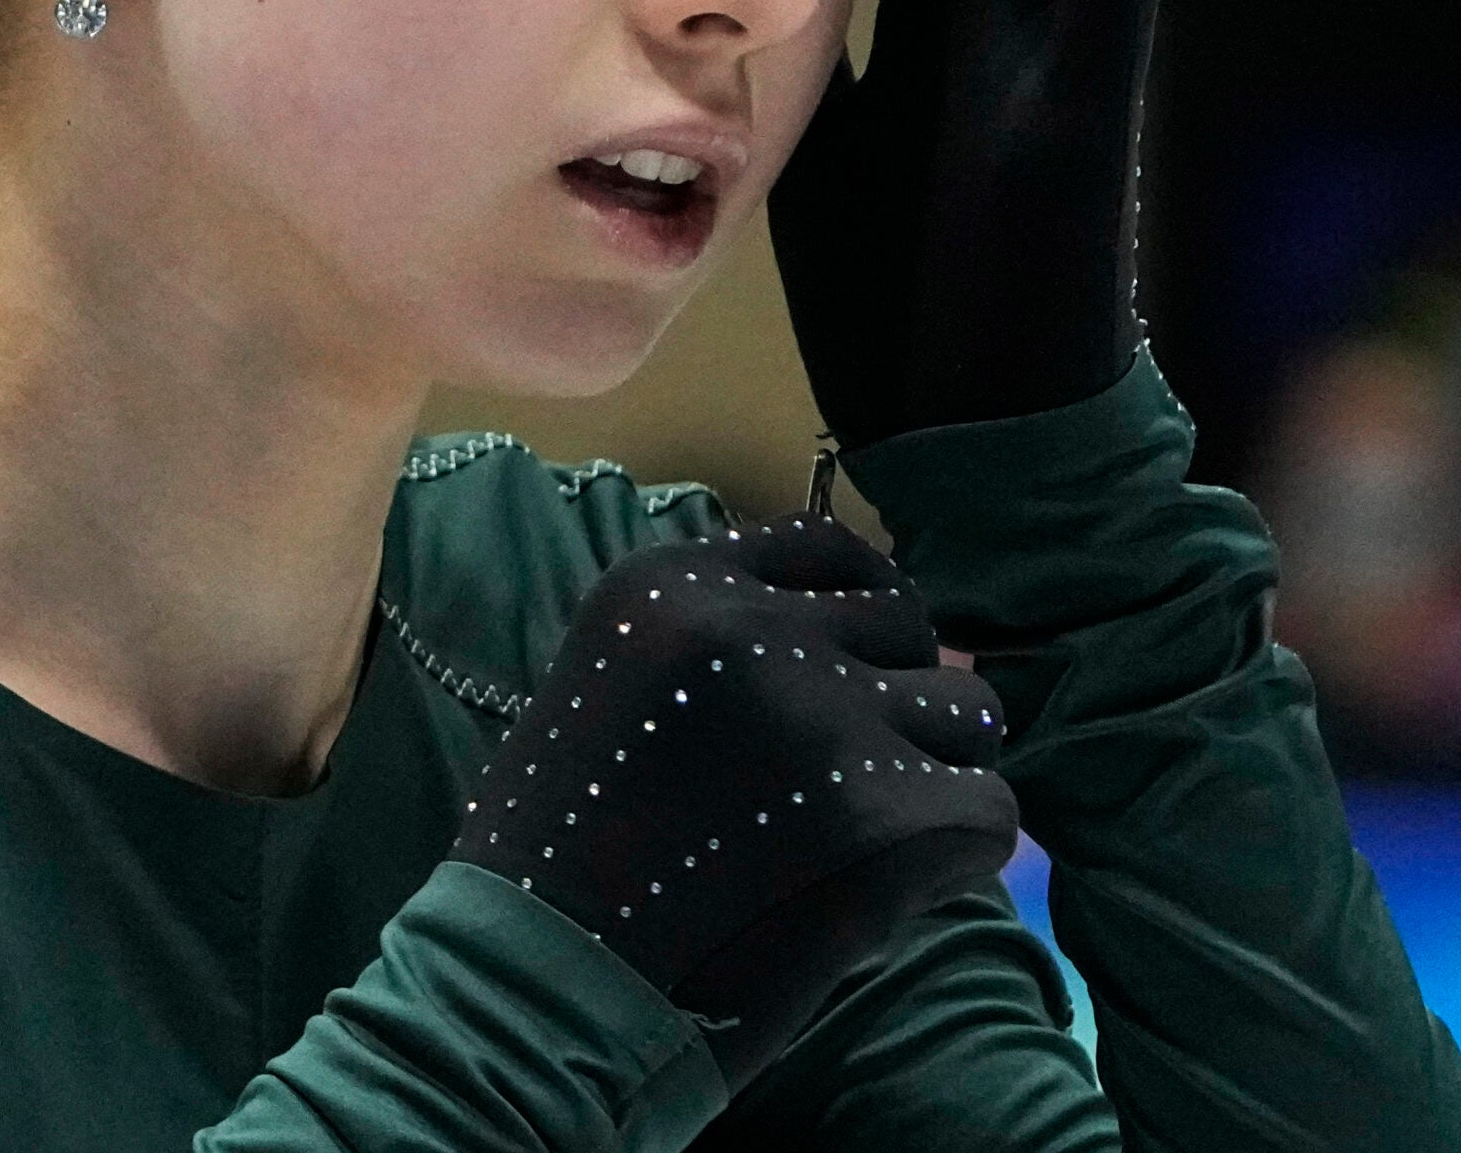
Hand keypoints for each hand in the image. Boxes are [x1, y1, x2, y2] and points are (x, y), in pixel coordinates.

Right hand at [450, 516, 1016, 1089]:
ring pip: (967, 711)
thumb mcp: (610, 686)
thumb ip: (716, 646)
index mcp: (670, 584)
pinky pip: (989, 810)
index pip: (827, 550)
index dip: (854, 614)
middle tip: (847, 775)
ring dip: (935, 769)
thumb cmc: (561, 849)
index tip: (845, 671)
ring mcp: (820, 712)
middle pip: (906, 622)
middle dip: (894, 693)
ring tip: (870, 832)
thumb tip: (876, 625)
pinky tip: (892, 890)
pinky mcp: (877, 811)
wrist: (537, 977)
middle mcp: (750, 624)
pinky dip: (959, 856)